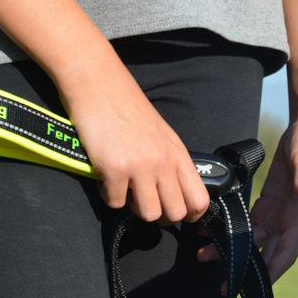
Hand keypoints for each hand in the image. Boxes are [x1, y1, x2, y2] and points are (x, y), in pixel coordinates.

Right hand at [0, 0, 209, 224]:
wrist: (97, 81)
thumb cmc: (128, 107)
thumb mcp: (162, 134)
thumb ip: (171, 162)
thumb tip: (174, 193)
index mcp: (178, 154)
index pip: (200, 200)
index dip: (192, 215)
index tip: (180, 215)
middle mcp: (164, 162)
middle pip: (175, 213)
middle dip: (161, 215)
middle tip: (146, 202)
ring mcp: (139, 166)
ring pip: (148, 214)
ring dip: (135, 208)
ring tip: (126, 191)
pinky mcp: (113, 168)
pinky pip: (116, 203)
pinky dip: (109, 196)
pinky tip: (106, 179)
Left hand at [197, 116, 297, 284]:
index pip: (286, 254)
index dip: (271, 272)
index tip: (253, 286)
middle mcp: (288, 223)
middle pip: (264, 253)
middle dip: (245, 269)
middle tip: (224, 284)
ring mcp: (275, 215)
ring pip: (250, 241)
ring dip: (229, 250)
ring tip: (204, 254)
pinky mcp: (265, 205)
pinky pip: (245, 223)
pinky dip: (228, 229)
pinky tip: (209, 230)